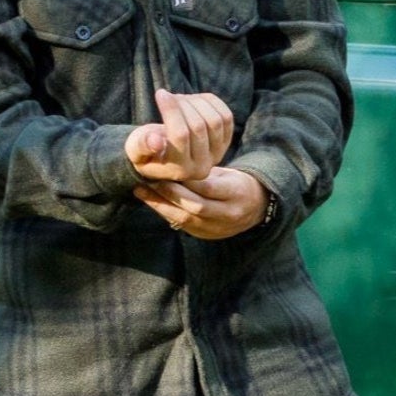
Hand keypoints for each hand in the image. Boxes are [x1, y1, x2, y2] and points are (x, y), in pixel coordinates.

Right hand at [124, 88, 233, 181]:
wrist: (162, 155)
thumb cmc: (145, 150)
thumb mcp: (135, 150)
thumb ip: (142, 146)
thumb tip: (156, 140)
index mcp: (180, 171)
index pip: (180, 135)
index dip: (171, 111)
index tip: (160, 93)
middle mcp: (202, 167)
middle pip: (198, 126)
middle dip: (181, 105)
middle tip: (167, 96)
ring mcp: (217, 155)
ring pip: (215, 120)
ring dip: (196, 102)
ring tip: (179, 99)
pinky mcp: (226, 142)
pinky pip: (226, 116)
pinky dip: (211, 102)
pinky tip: (194, 100)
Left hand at [135, 166, 268, 239]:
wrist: (254, 209)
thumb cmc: (235, 184)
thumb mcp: (226, 173)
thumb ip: (204, 172)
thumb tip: (173, 160)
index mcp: (236, 193)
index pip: (208, 186)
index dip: (185, 178)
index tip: (165, 165)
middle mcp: (228, 213)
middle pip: (194, 205)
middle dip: (168, 192)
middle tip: (147, 178)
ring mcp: (216, 228)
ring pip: (184, 218)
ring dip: (160, 204)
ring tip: (141, 190)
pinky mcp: (205, 235)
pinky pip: (181, 225)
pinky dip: (164, 212)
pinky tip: (150, 202)